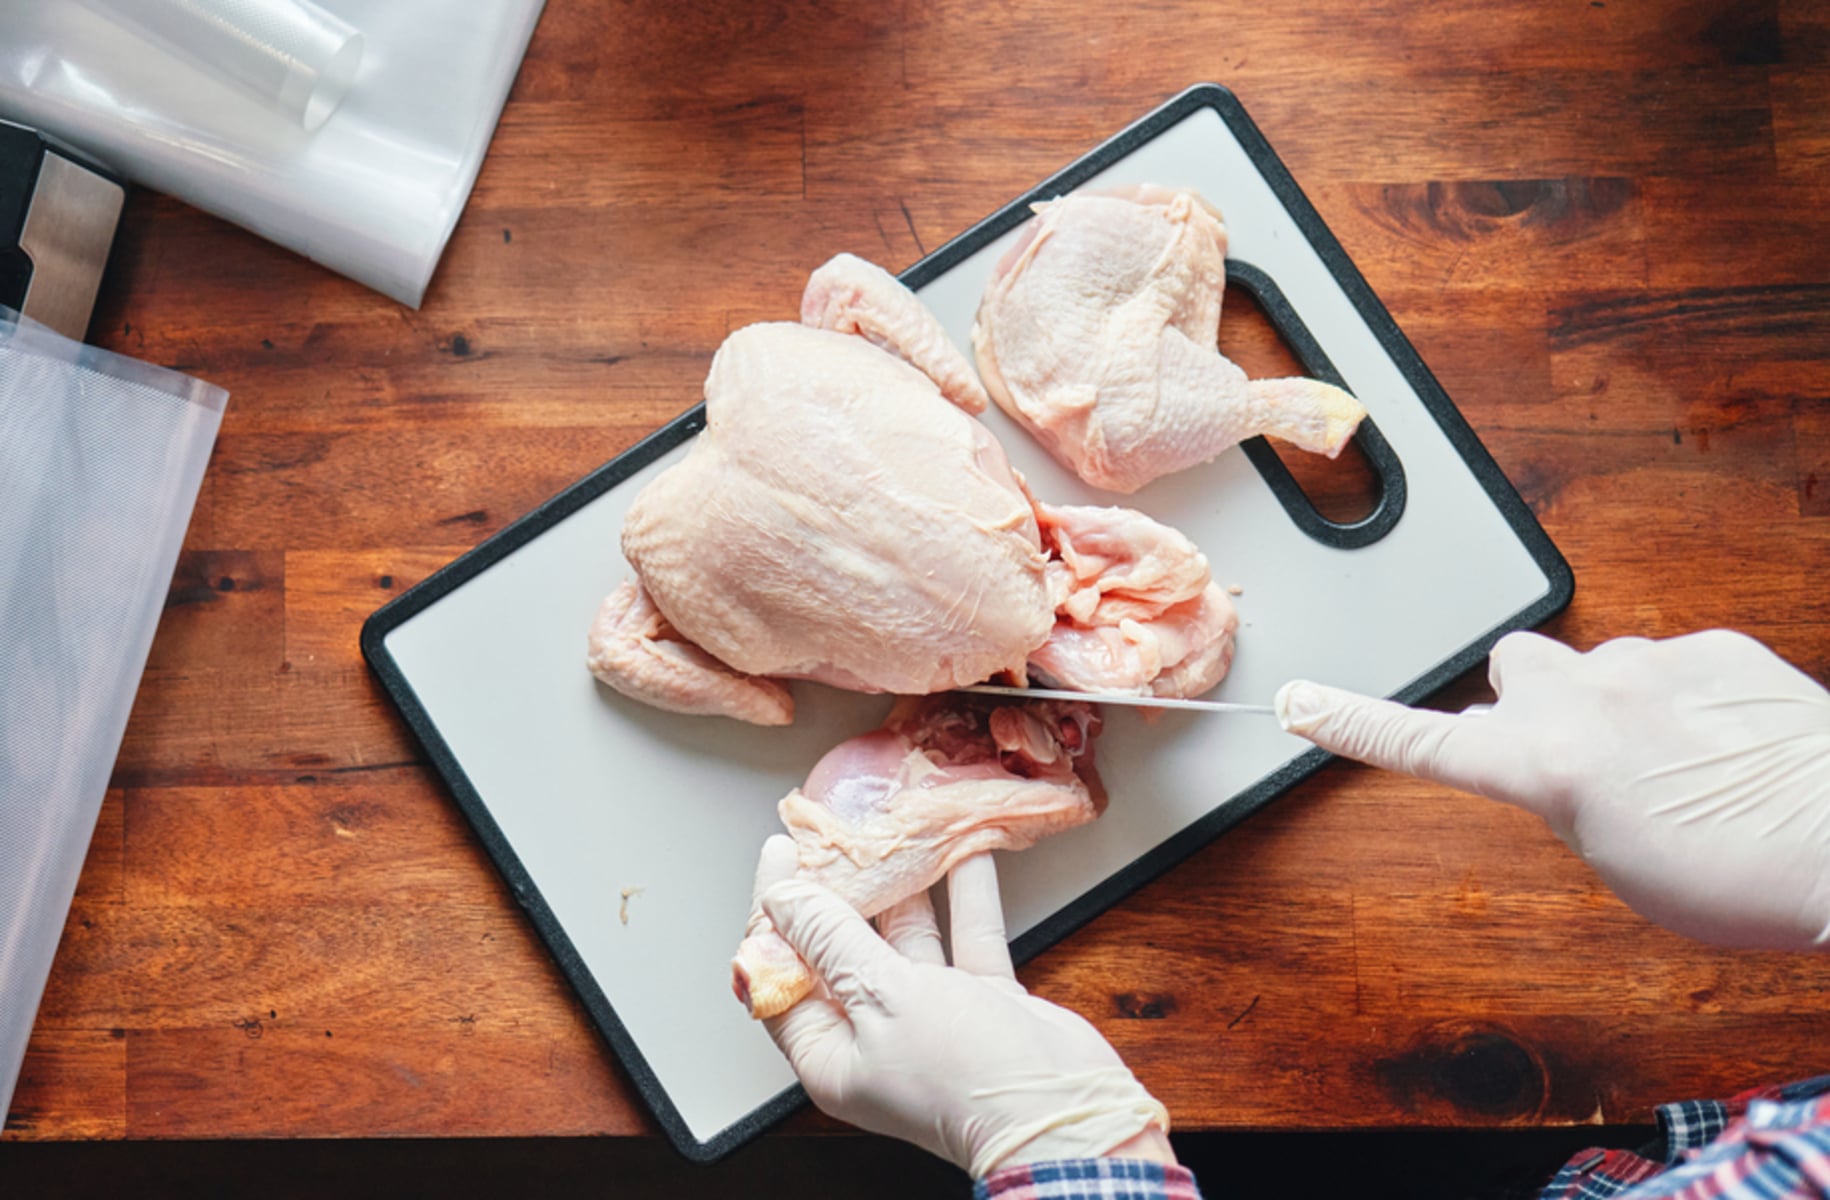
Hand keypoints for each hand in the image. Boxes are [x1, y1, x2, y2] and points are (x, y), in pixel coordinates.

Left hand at [747, 835, 1173, 1177]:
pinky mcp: (979, 1002)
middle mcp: (874, 1037)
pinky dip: (965, 898)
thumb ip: (834, 941)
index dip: (777, 911)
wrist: (1065, 1113)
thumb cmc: (964, 1075)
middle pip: (842, 951)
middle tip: (837, 834)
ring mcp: (929, 1019)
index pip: (783, 972)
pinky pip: (963, 939)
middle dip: (843, 890)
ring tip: (894, 834)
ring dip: (905, 888)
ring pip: (906, 939)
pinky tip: (964, 854)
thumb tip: (785, 899)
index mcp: (831, 1055)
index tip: (782, 852)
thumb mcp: (884, 997)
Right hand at [1276, 630, 1829, 950]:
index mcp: (1545, 764)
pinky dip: (1682, 698)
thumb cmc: (1743, 877)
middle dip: (1527, 701)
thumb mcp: (1622, 867)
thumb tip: (1567, 768)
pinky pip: (1671, 662)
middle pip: (1512, 669)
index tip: (1299, 702)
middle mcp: (1584, 698)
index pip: (1421, 739)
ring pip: (1594, 665)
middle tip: (1578, 754)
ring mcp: (1649, 664)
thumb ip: (1567, 801)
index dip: (1352, 722)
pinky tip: (1726, 743)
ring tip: (1678, 765)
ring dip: (1612, 703)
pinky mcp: (1712, 648)